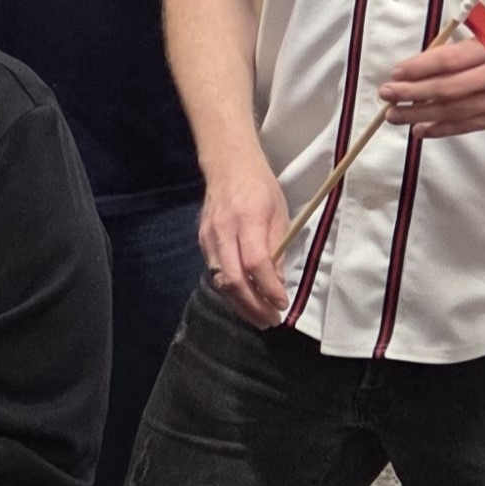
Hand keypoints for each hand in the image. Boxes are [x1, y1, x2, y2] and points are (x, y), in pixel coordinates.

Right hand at [199, 154, 290, 327]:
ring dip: (240, 304)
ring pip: (221, 280)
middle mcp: (223, 231)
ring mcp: (208, 237)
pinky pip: (214, 272)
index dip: (269, 289)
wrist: (228, 165)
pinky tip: (244, 299)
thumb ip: (276, 249)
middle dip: (253, 305)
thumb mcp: (279, 214)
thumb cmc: (260, 187)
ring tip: (259, 317)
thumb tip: (277, 283)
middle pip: (234, 279)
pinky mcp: (202, 241)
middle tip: (270, 320)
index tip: (282, 304)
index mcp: (247, 220)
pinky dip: (230, 290)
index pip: (256, 264)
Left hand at [378, 38, 484, 139]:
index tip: (395, 72)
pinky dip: (443, 129)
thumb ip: (469, 46)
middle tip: (385, 95)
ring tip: (394, 115)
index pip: (449, 60)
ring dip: (420, 114)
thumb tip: (427, 61)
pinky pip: (469, 126)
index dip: (419, 67)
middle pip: (447, 88)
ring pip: (454, 111)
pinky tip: (420, 130)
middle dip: (412, 93)